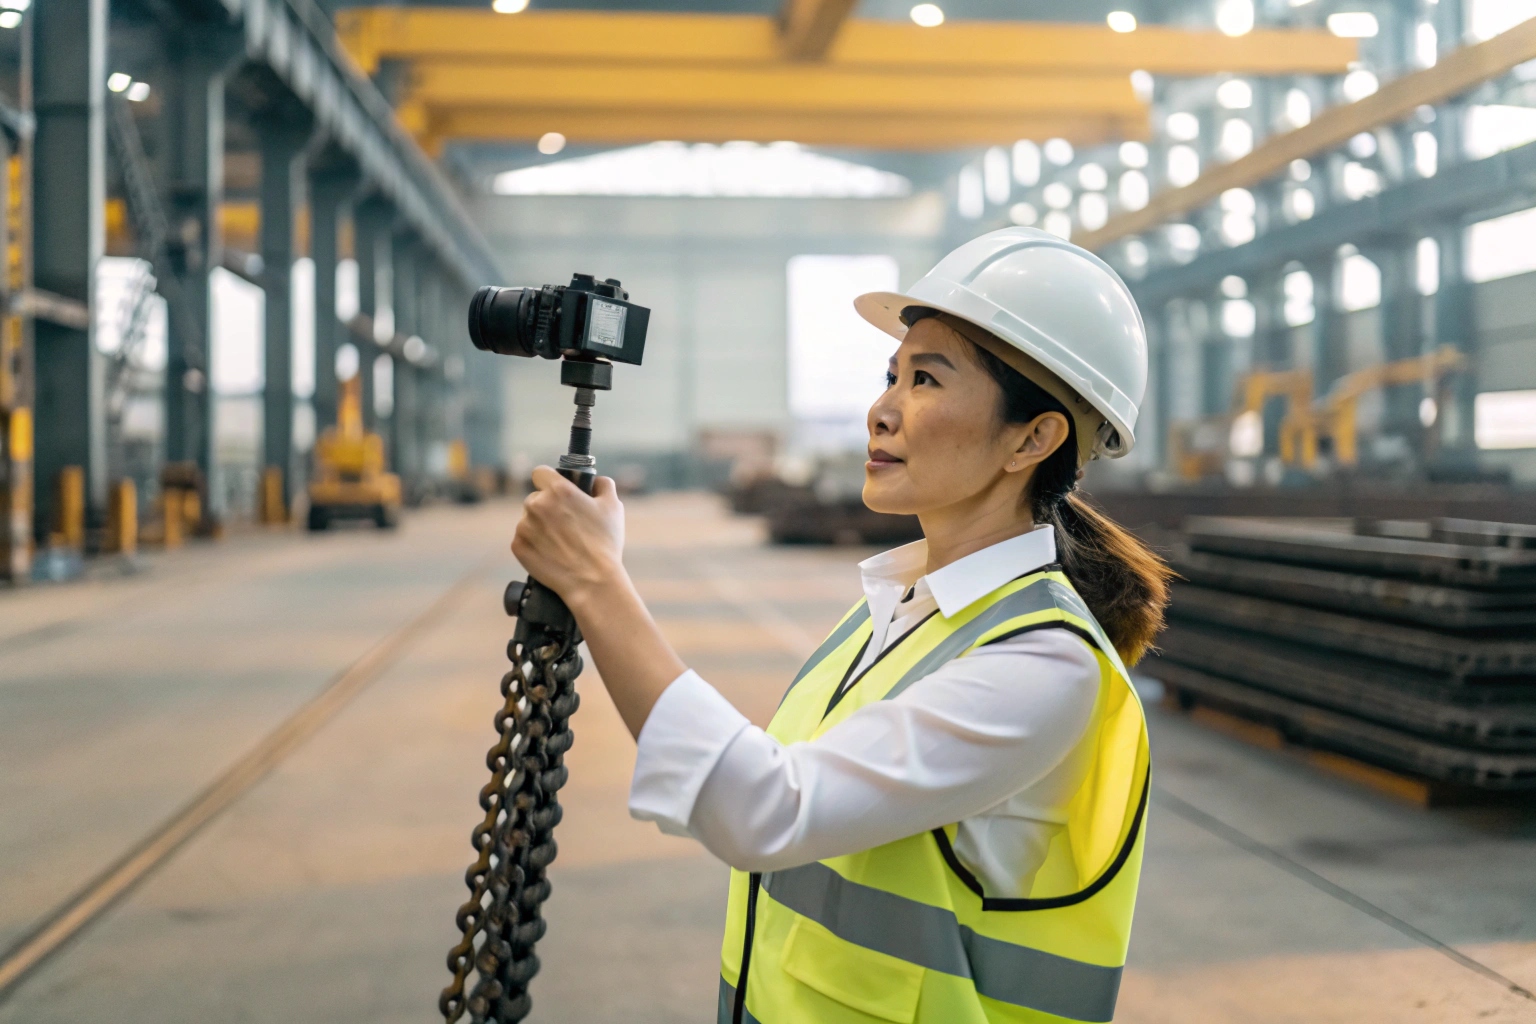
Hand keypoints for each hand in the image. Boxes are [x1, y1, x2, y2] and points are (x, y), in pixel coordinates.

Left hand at [511, 466, 625, 608]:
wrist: (592, 581)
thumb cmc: (605, 543)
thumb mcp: (613, 507)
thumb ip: (603, 485)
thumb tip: (596, 480)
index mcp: (558, 490)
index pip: (540, 472)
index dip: (549, 480)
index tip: (556, 491)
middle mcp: (537, 504)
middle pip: (535, 498)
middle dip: (547, 507)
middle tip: (564, 523)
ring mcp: (524, 526)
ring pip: (528, 519)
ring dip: (539, 526)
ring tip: (560, 542)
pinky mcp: (518, 546)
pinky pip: (523, 538)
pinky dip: (534, 544)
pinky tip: (551, 553)